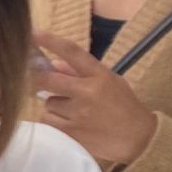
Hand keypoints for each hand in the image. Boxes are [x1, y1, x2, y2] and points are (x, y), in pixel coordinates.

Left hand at [32, 31, 159, 164]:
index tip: (33, 33)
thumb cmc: (123, 106)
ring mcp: (78, 113)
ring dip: (55, 105)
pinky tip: (70, 123)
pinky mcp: (71, 132)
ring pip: (48, 102)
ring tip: (73, 111)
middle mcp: (88, 92)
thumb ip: (81, 72)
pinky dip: (54, 120)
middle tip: (40, 82)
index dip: (51, 42)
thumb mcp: (110, 81)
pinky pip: (48, 120)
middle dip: (38, 80)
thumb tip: (53, 64)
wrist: (138, 138)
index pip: (72, 52)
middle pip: (47, 79)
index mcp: (99, 75)